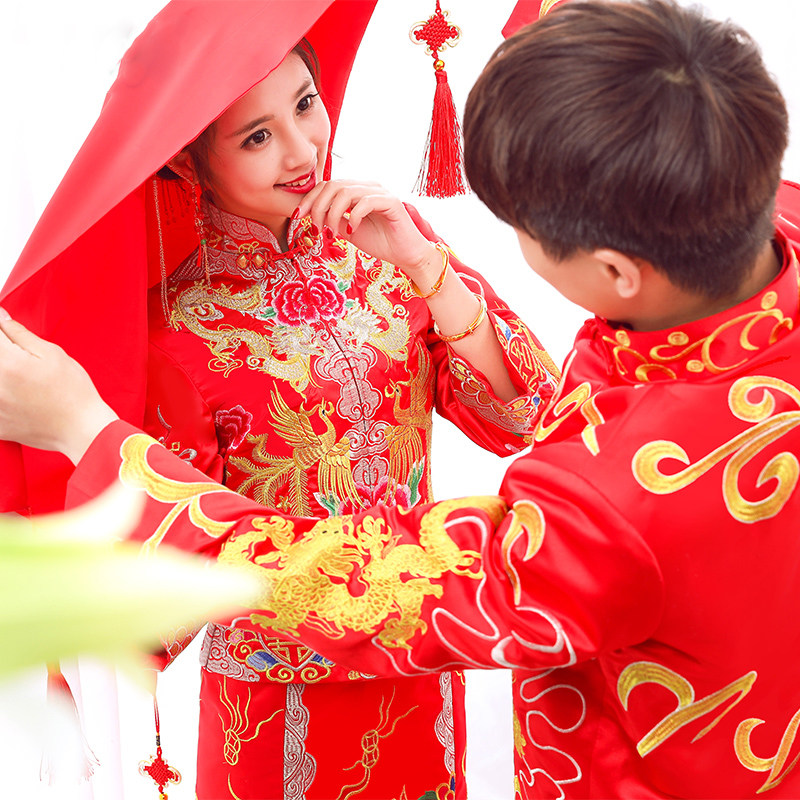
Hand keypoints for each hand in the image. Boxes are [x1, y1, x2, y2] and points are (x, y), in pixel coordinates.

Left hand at [0, 312, 117, 463]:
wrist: (81, 430)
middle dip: (6, 356)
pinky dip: (5, 400)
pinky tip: (18, 399)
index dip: (2, 331)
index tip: (7, 334)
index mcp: (7, 363)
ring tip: (23, 381)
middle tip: (19, 361)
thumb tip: (0, 319)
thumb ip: (19, 334)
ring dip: (6, 376)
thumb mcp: (52, 354)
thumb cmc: (74, 393)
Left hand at [293, 180, 435, 273]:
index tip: (298, 217)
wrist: (406, 255)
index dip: (309, 199)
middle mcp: (368, 187)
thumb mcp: (349, 230)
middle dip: (318, 207)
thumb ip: (334, 219)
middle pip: (332, 185)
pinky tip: (353, 231)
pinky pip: (365, 202)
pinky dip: (354, 217)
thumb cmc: (381, 242)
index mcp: (357, 191)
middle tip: (317, 230)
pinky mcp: (391, 202)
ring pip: (345, 192)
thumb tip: (313, 214)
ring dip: (332, 214)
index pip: (327, 185)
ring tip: (332, 234)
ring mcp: (380, 192)